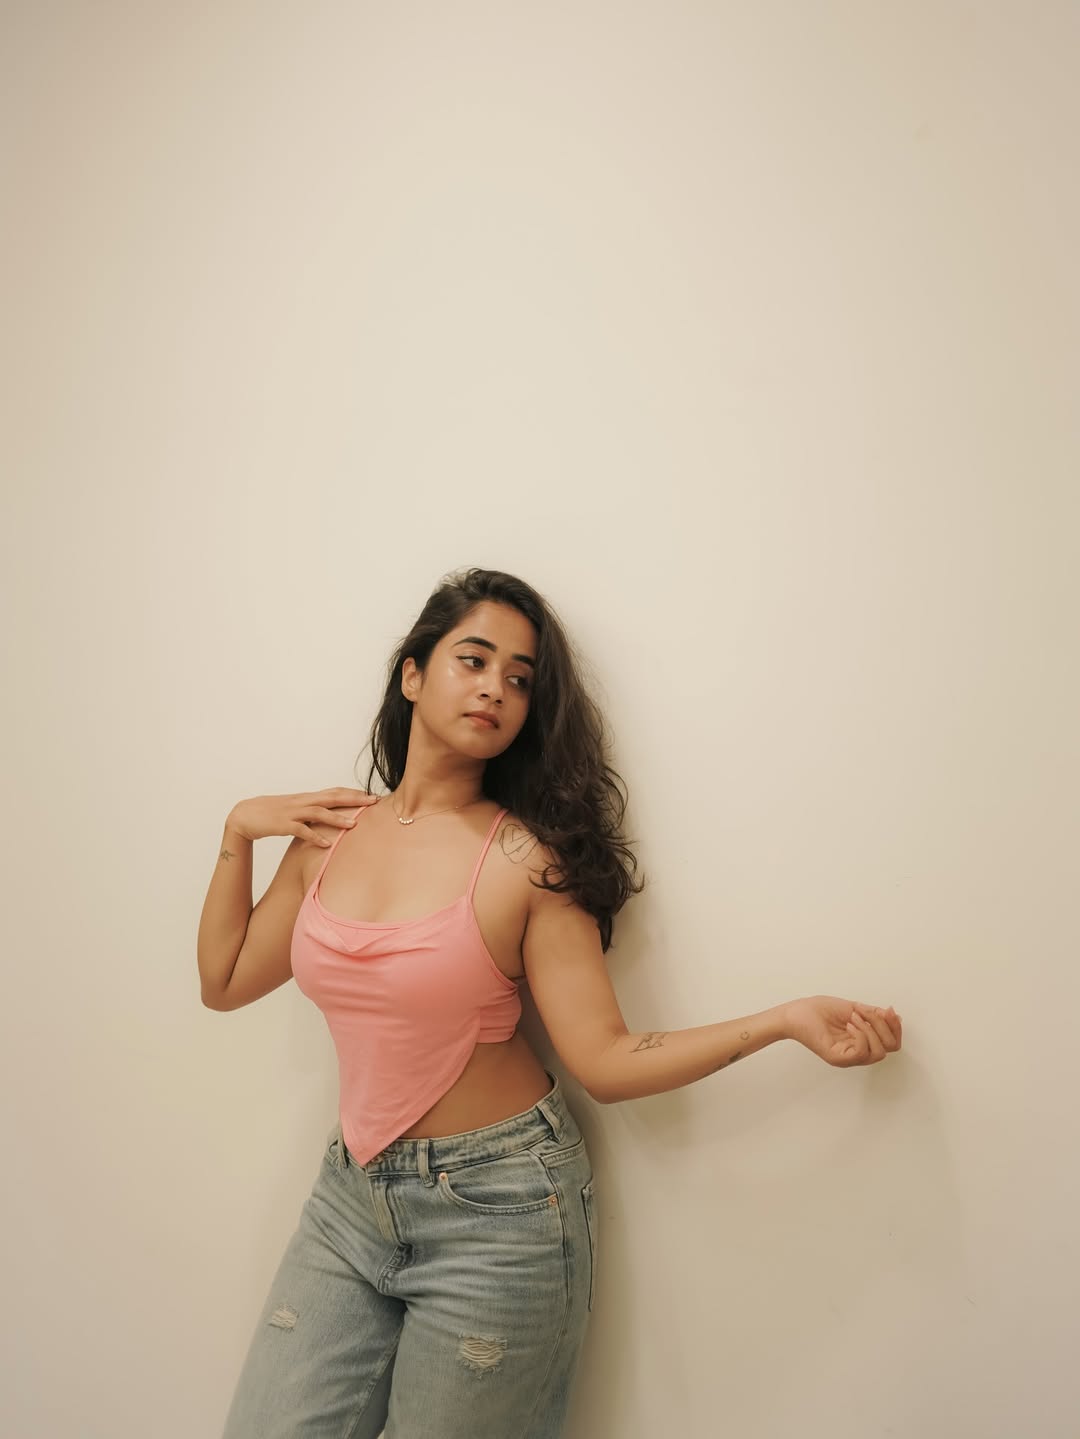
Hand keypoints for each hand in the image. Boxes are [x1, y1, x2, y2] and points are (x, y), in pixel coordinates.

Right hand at [227, 787, 377, 845]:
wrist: (243, 815)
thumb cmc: (271, 814)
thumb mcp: (294, 810)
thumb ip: (311, 811)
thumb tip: (328, 815)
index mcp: (305, 798)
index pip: (333, 791)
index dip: (352, 792)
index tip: (370, 794)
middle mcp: (301, 802)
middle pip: (331, 797)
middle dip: (353, 799)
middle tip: (373, 801)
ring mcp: (292, 812)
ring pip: (318, 812)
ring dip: (337, 818)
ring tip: (355, 825)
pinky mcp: (282, 824)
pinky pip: (301, 830)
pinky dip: (314, 836)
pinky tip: (327, 844)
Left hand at [783, 995, 902, 1067]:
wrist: (797, 1013)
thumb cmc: (819, 1011)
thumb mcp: (853, 1008)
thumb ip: (873, 1014)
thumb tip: (893, 1015)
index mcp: (863, 1041)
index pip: (892, 1043)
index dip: (896, 1027)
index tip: (889, 1010)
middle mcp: (858, 1052)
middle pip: (890, 1048)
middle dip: (885, 1026)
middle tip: (869, 1012)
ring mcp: (848, 1058)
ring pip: (878, 1052)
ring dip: (871, 1029)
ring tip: (854, 1016)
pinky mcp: (838, 1058)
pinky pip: (861, 1051)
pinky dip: (860, 1034)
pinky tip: (849, 1024)